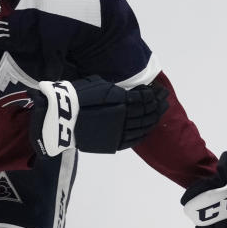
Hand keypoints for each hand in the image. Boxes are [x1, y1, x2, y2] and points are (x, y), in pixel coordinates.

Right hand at [31, 77, 168, 156]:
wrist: (61, 117)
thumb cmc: (78, 96)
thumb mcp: (99, 84)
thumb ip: (118, 90)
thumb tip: (130, 93)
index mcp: (122, 100)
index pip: (145, 98)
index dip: (154, 94)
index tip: (160, 91)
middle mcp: (125, 117)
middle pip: (148, 112)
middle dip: (158, 105)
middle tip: (164, 100)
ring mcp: (120, 132)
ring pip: (143, 126)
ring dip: (153, 119)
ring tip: (159, 113)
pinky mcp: (113, 143)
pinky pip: (134, 139)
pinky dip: (143, 134)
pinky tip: (147, 129)